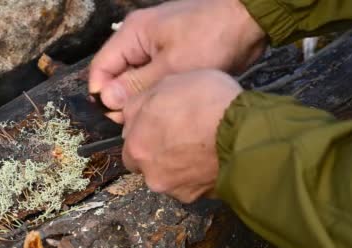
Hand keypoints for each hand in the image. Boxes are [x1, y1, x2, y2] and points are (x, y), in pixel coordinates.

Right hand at [89, 0, 264, 116]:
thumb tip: (106, 99)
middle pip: (115, 75)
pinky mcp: (170, 57)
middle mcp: (138, 39)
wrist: (251, 22)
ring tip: (152, 115)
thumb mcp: (172, 66)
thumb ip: (137, 84)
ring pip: (134, 80)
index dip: (102, 94)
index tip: (115, 116)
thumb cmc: (212, 39)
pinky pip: (152, 79)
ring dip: (139, 98)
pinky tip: (164, 107)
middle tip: (137, 120)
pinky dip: (154, 93)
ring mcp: (154, 47)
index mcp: (132, 34)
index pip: (101, 67)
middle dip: (122, 99)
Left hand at [121, 70, 241, 202]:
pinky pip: (189, 184)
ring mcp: (171, 187)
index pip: (130, 139)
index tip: (161, 122)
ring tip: (199, 146)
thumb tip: (131, 113)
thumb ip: (141, 102)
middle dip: (157, 150)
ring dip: (176, 164)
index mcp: (135, 144)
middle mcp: (147, 170)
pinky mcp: (193, 198)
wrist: (245, 134)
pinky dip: (195, 175)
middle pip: (146, 161)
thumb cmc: (207, 103)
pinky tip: (209, 159)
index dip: (145, 129)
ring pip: (166, 174)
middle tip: (179, 135)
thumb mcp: (167, 83)